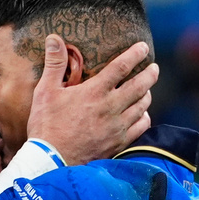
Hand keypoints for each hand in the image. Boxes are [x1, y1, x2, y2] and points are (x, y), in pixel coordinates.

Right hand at [27, 34, 157, 164]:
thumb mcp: (45, 92)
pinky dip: (144, 116)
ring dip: (147, 94)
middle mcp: (110, 107)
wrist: (51, 160)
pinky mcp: (119, 142)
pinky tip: (141, 114)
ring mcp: (117, 126)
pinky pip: (142, 126)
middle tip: (153, 68)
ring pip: (143, 105)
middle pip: (140, 85)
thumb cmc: (46, 125)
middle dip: (150, 74)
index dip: (135, 54)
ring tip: (146, 89)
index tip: (143, 47)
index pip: (121, 67)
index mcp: (94, 92)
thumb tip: (53, 38)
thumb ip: (54, 64)